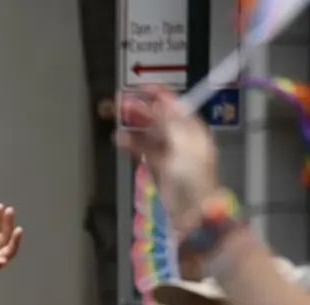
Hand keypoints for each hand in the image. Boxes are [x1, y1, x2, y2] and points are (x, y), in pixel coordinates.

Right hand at [115, 88, 220, 230]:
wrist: (193, 211)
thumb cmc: (191, 177)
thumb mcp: (183, 145)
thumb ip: (171, 122)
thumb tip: (161, 102)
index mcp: (192, 129)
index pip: (175, 105)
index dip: (158, 95)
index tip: (139, 88)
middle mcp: (181, 138)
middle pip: (159, 118)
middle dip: (141, 109)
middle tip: (120, 104)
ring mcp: (169, 153)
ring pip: (149, 133)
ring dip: (134, 126)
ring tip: (117, 120)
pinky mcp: (159, 168)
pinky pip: (144, 151)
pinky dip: (133, 144)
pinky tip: (120, 140)